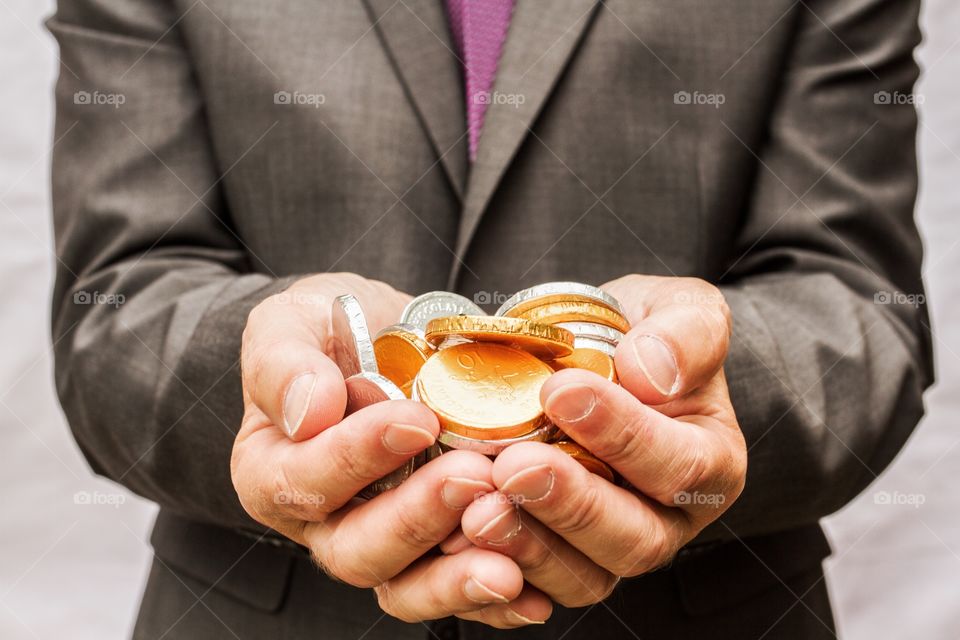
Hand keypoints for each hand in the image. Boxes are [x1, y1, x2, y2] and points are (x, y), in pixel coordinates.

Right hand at [231, 273, 550, 626]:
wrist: (389, 338)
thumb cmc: (332, 328)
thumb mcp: (291, 322)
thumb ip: (284, 363)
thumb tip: (309, 411)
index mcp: (272, 470)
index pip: (303, 482)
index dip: (356, 457)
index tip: (414, 420)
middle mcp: (323, 521)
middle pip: (357, 550)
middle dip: (418, 518)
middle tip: (473, 476)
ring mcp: (381, 542)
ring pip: (407, 586)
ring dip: (456, 576)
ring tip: (507, 558)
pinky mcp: (432, 553)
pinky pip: (455, 589)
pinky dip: (492, 598)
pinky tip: (530, 590)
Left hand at [455, 275, 746, 607]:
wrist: (600, 362)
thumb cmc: (644, 337)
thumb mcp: (681, 310)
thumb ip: (685, 333)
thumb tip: (650, 373)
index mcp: (710, 463)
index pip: (678, 464)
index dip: (622, 434)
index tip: (561, 391)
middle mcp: (669, 520)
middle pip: (633, 538)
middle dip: (570, 505)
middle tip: (513, 465)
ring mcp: (613, 549)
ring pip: (583, 575)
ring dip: (528, 544)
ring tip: (478, 509)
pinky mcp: (562, 562)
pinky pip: (535, 584)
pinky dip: (496, 565)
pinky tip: (456, 535)